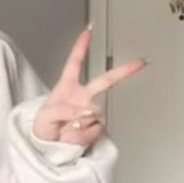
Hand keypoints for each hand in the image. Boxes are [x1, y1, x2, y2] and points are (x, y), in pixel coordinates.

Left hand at [33, 27, 147, 145]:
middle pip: (106, 81)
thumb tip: (88, 111)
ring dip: (79, 124)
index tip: (88, 32)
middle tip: (141, 62)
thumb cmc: (42, 130)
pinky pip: (96, 130)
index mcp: (66, 89)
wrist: (46, 150)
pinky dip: (83, 136)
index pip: (74, 64)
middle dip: (124, 71)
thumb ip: (64, 110)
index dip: (81, 47)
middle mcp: (82, 98)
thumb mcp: (45, 116)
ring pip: (95, 114)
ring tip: (65, 131)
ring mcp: (90, 113)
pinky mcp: (96, 129)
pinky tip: (72, 138)